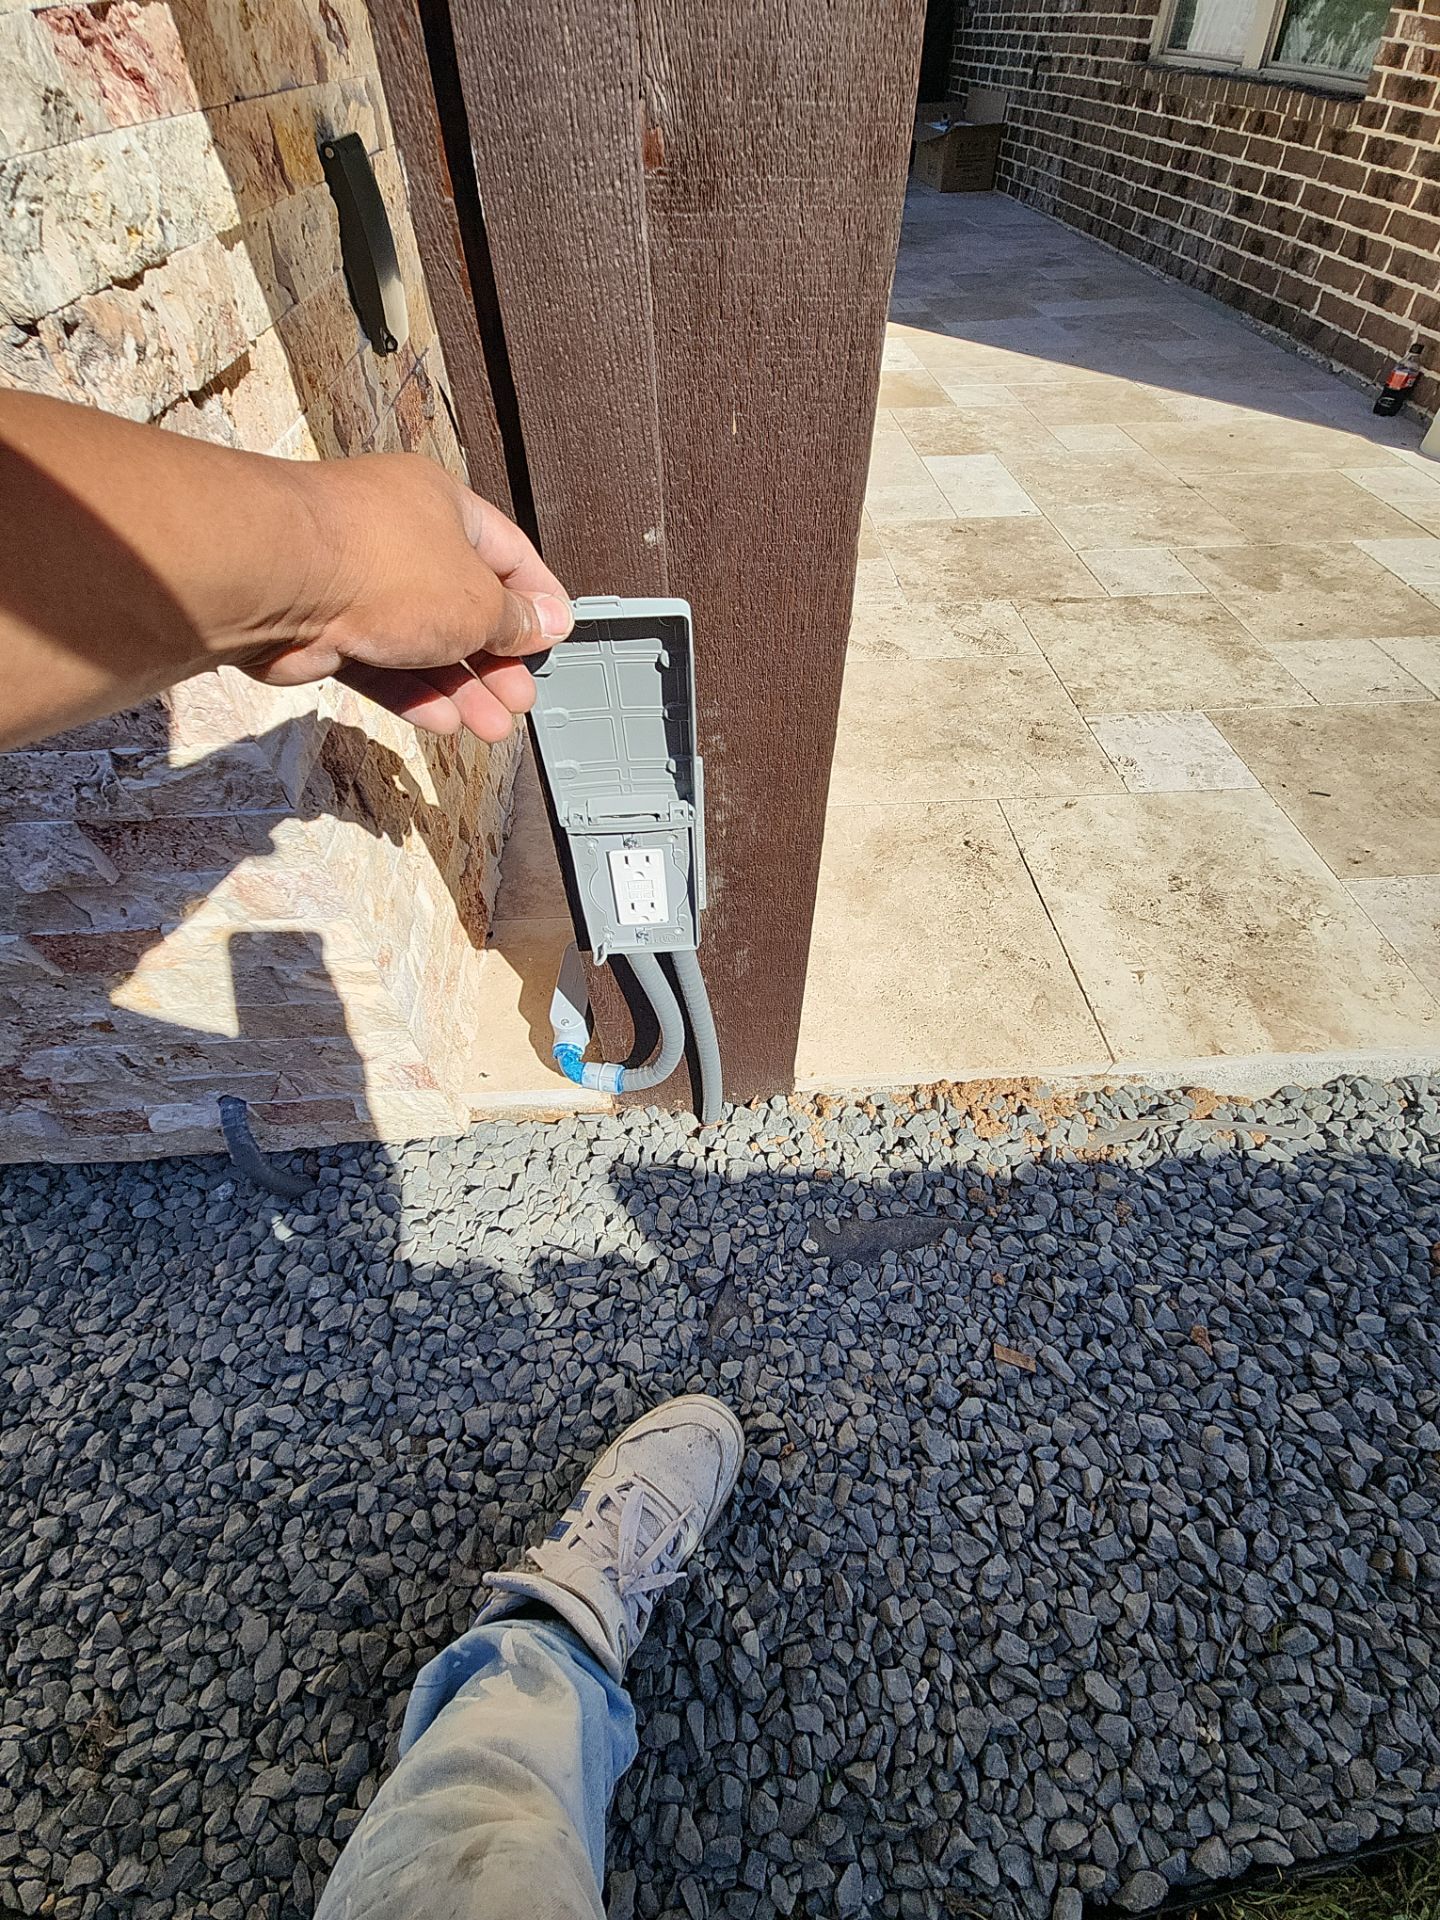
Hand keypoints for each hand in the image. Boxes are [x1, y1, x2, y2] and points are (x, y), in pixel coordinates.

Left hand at [0, 394, 574, 751]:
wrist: (276, 578)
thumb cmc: (381, 564)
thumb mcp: (476, 600)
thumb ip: (512, 619)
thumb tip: (542, 624)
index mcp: (443, 505)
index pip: (507, 552)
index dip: (536, 598)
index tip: (556, 638)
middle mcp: (399, 536)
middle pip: (463, 603)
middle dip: (496, 658)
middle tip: (520, 698)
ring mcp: (357, 581)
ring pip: (421, 639)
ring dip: (460, 686)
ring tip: (492, 727)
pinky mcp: (324, 624)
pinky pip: (380, 661)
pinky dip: (413, 691)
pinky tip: (443, 720)